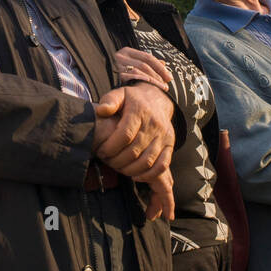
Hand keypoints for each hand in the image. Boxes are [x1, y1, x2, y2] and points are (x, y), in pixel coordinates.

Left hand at [93, 86, 175, 220]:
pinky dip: (148, 175)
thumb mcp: (119, 94)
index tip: (101, 151)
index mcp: (140, 110)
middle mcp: (154, 124)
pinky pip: (162, 165)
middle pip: (135, 150)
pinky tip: (135, 176)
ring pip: (148, 160)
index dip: (111, 147)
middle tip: (107, 162)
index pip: (125, 134)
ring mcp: (164, 136)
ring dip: (130, 169)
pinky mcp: (170, 145)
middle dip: (117, 160)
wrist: (156, 100)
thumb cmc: (131, 101)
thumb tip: (102, 110)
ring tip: (118, 168)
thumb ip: (109, 101)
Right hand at [113, 46, 171, 91]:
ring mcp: (116, 66)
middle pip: (144, 65)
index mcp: (127, 51)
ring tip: (160, 89)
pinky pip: (129, 79)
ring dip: (151, 81)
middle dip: (157, 76)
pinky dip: (140, 83)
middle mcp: (121, 57)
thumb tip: (163, 63)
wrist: (96, 74)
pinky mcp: (112, 75)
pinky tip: (146, 88)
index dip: (159, 67)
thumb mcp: (131, 62)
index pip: (147, 57)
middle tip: (165, 86)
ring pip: (138, 72)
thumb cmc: (116, 70)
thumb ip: (146, 62)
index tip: (168, 77)